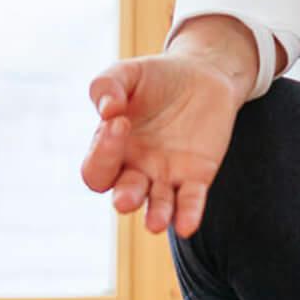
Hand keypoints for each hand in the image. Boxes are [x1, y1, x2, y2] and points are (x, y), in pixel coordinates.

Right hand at [79, 53, 244, 237]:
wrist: (203, 73)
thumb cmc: (156, 77)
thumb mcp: (127, 73)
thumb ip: (107, 85)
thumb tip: (107, 110)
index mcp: (112, 149)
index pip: (97, 167)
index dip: (102, 153)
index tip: (119, 121)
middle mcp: (136, 169)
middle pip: (122, 193)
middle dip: (124, 197)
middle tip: (127, 196)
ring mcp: (167, 176)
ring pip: (157, 205)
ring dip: (156, 216)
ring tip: (154, 223)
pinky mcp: (197, 176)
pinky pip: (190, 201)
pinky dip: (188, 214)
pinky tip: (186, 226)